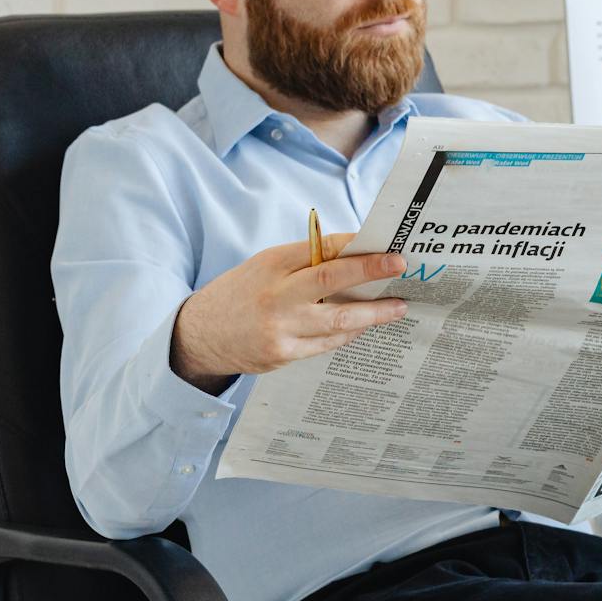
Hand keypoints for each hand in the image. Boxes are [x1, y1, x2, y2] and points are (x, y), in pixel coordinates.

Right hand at [170, 232, 408, 392]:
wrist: (200, 335)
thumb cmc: (242, 292)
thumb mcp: (266, 265)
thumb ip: (306, 260)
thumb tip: (357, 254)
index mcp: (272, 265)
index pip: (321, 250)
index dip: (357, 248)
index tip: (386, 245)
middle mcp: (275, 296)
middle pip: (331, 281)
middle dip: (370, 272)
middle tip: (400, 266)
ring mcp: (279, 329)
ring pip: (337, 321)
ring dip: (373, 313)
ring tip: (398, 306)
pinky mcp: (282, 355)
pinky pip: (326, 344)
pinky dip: (350, 334)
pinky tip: (366, 326)